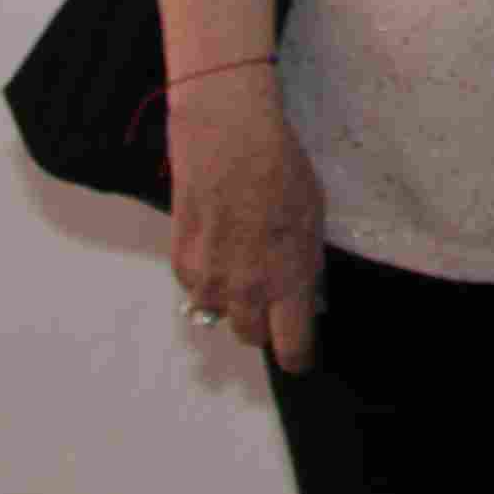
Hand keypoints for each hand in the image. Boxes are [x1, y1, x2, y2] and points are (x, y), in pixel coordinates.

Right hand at [164, 70, 323, 372]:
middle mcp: (245, 289)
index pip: (292, 346)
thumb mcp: (313, 220)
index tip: (301, 354)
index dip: (299, 355)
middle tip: (273, 293)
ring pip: (220, 315)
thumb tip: (309, 298)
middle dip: (265, 322)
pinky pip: (197, 291)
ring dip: (232, 301)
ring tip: (243, 261)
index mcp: (287, 280)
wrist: (227, 138)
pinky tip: (219, 244)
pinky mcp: (180, 264)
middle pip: (252, 336)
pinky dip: (208, 280)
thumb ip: (307, 266)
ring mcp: (208, 280)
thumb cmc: (280, 171)